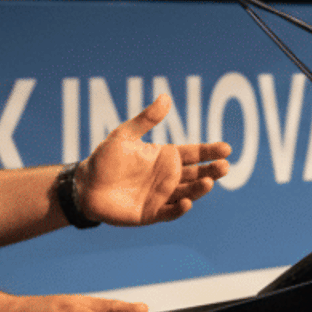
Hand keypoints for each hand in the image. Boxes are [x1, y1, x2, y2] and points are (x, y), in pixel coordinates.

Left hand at [77, 94, 230, 225]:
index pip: (194, 154)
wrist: (85, 186)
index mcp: (165, 157)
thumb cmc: (105, 159)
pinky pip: (169, 212)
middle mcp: (167, 177)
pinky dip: (179, 209)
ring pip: (187, 193)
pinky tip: (187, 202)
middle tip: (224, 166)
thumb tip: (166, 97)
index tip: (226, 148)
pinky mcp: (151, 213)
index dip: (210, 151)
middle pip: (196, 174)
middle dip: (212, 170)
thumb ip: (146, 119)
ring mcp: (161, 196)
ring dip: (199, 189)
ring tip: (209, 182)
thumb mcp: (125, 135)